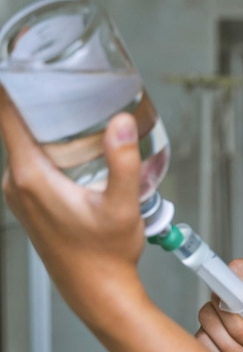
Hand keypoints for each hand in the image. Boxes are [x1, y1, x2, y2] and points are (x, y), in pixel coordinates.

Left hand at [0, 85, 145, 322]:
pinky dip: (48, 146)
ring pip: (26, 143)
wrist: (97, 292)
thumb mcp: (122, 206)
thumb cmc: (106, 255)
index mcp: (31, 177)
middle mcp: (17, 183)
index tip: (19, 59)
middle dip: (40, 98)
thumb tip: (121, 122)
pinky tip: (77, 147)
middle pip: (17, 124)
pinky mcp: (29, 202)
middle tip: (69, 77)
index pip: (7, 116)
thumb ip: (122, 162)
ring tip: (79, 108)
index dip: (9, 82)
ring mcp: (20, 194)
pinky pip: (31, 160)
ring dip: (48, 124)